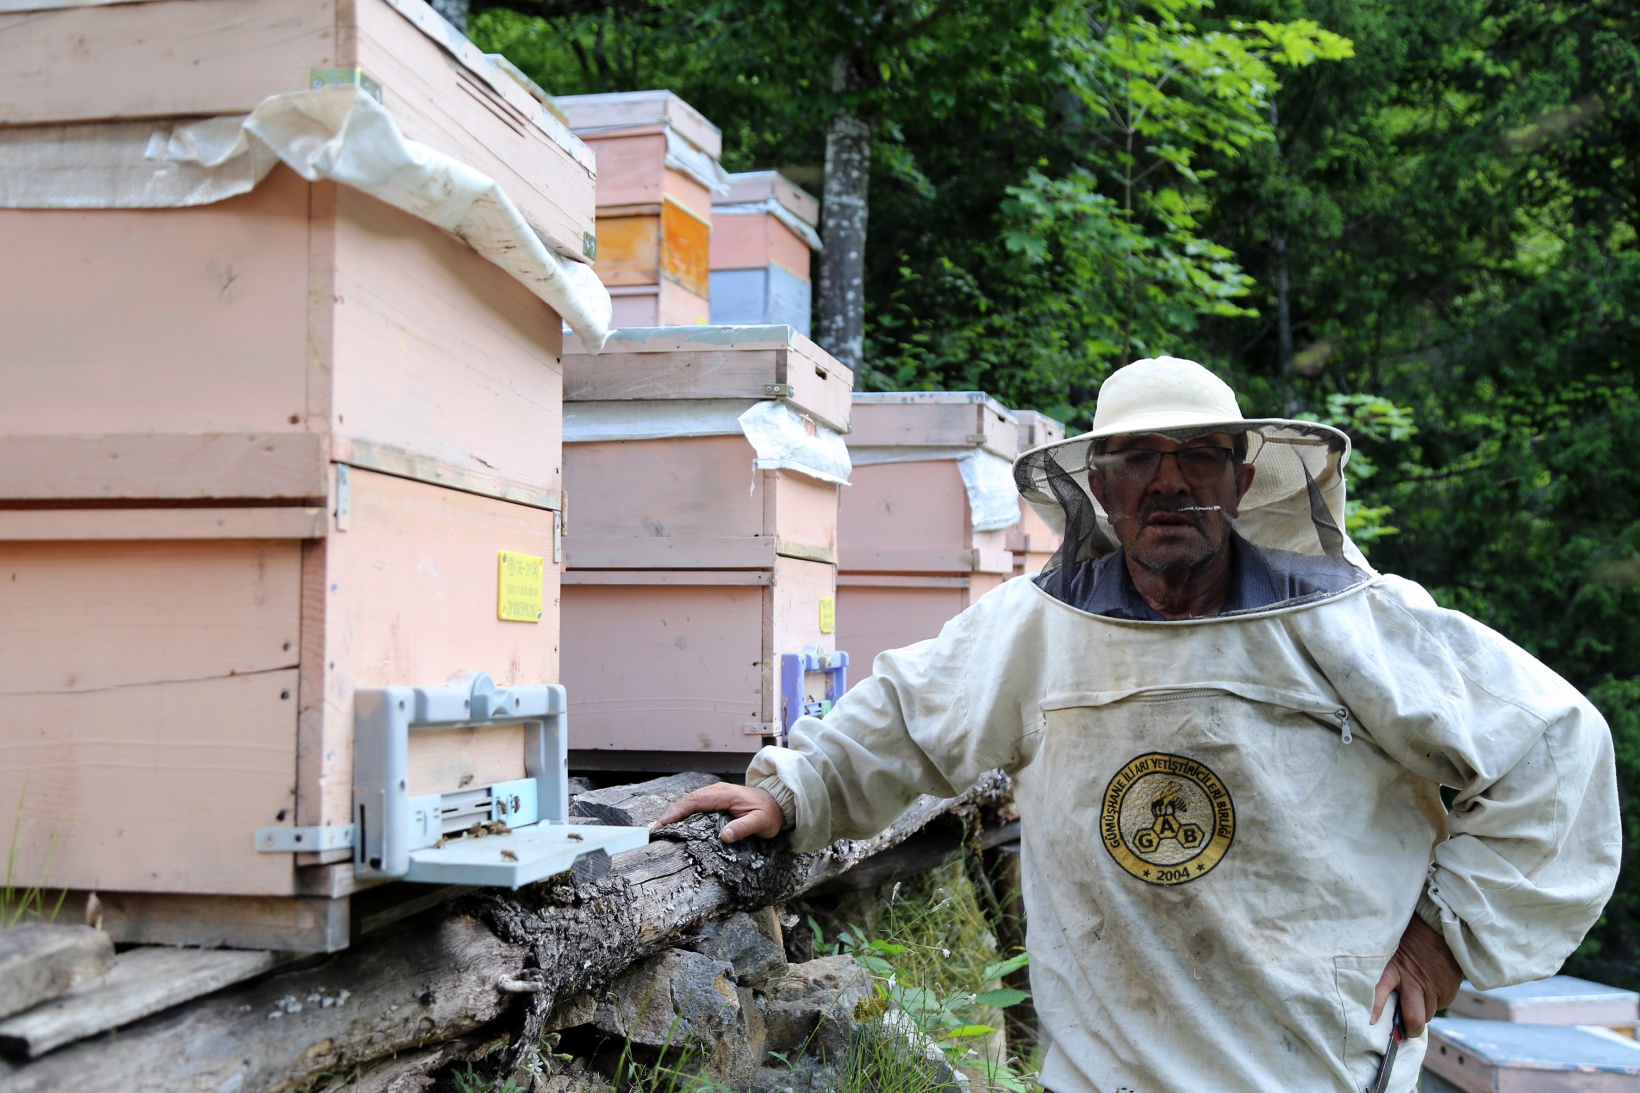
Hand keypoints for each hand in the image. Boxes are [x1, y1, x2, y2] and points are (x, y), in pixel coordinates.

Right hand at [651, 783, 785, 843]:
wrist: (778, 803)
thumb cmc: (770, 813)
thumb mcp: (761, 823)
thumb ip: (743, 828)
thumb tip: (724, 836)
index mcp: (725, 795)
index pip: (696, 801)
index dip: (678, 812)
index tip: (664, 823)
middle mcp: (717, 792)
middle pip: (688, 800)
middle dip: (670, 813)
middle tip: (654, 829)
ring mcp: (715, 794)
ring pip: (689, 801)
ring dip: (674, 813)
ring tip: (659, 827)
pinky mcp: (715, 800)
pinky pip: (695, 804)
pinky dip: (682, 812)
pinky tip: (675, 823)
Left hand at [1372, 914, 1462, 1036]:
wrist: (1442, 924)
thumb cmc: (1411, 935)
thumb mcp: (1391, 947)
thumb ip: (1385, 968)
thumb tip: (1374, 988)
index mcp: (1393, 968)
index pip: (1380, 991)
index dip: (1376, 1008)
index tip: (1371, 1022)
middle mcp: (1413, 981)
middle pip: (1413, 1018)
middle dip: (1410, 1028)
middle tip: (1405, 1029)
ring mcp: (1433, 987)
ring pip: (1427, 1015)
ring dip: (1422, 1011)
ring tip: (1417, 996)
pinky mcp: (1449, 989)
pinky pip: (1440, 1005)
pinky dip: (1435, 1001)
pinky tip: (1431, 986)